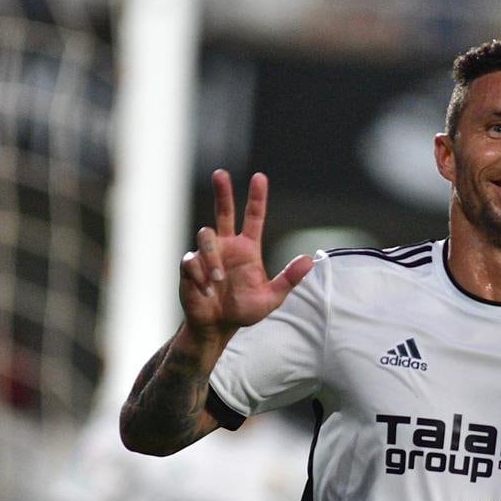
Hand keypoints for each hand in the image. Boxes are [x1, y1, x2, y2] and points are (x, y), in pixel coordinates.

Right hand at [180, 170, 313, 337]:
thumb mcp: (271, 298)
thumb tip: (310, 260)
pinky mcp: (190, 266)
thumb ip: (289, 279)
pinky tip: (206, 291)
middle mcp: (227, 246)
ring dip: (212, 258)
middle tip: (221, 174)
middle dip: (223, 192)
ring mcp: (207, 254)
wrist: (217, 326)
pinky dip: (199, 275)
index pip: (253, 217)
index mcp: (247, 249)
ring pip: (205, 235)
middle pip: (224, 211)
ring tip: (217, 281)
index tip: (260, 177)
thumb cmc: (244, 310)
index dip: (257, 198)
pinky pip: (191, 260)